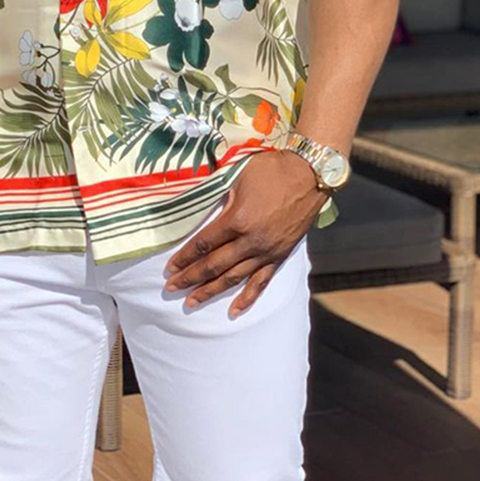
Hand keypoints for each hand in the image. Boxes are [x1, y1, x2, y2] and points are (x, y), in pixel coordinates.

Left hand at [163, 150, 326, 316]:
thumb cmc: (271, 169)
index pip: (203, 244)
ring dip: (210, 291)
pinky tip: (233, 311)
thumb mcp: (238, 175)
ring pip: (233, 278)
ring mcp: (266, 251)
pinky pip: (261, 282)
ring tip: (191, 302)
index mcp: (236, 219)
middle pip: (213, 265)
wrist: (310, 174)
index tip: (169, 268)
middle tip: (171, 288)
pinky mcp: (280, 256)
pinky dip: (247, 298)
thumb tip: (195, 201)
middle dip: (190, 278)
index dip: (184, 258)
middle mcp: (250, 241)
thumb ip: (217, 192)